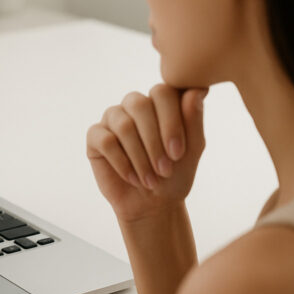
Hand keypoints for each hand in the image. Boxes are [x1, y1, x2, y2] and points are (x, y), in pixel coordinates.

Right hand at [86, 84, 207, 222]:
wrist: (152, 204)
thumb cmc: (175, 174)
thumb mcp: (192, 149)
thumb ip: (194, 118)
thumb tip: (198, 89)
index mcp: (160, 101)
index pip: (163, 91)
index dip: (171, 121)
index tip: (178, 153)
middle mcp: (135, 104)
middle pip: (140, 105)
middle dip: (154, 141)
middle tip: (165, 170)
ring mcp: (113, 117)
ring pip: (123, 125)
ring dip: (140, 157)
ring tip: (150, 180)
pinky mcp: (95, 135)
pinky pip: (106, 141)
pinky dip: (122, 163)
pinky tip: (132, 178)